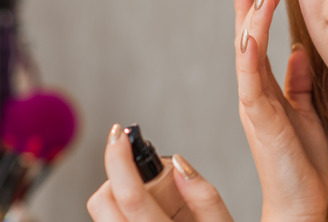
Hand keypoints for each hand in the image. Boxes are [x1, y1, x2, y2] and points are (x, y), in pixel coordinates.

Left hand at [87, 124, 232, 220]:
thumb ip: (204, 195)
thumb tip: (179, 162)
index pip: (129, 194)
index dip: (118, 157)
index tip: (119, 134)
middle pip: (101, 202)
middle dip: (116, 176)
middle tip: (142, 171)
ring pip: (101, 215)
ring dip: (118, 196)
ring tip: (151, 199)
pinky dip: (122, 213)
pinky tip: (147, 215)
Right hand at [233, 0, 327, 220]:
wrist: (303, 204)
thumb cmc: (305, 163)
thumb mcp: (309, 113)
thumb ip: (300, 84)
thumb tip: (300, 53)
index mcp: (266, 91)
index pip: (258, 43)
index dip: (257, 12)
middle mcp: (254, 94)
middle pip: (247, 41)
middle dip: (251, 7)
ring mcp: (254, 106)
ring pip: (245, 54)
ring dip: (251, 20)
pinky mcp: (260, 120)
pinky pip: (251, 81)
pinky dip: (249, 55)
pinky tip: (251, 32)